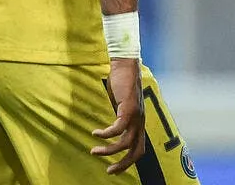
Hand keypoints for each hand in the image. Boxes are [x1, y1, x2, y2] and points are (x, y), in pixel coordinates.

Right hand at [91, 57, 145, 173]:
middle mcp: (140, 122)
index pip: (139, 149)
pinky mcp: (129, 109)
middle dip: (123, 164)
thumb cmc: (121, 82)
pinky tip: (96, 133)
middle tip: (108, 171)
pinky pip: (117, 129)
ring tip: (94, 151)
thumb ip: (118, 117)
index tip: (115, 168)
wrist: (126, 64)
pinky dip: (106, 134)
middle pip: (136, 151)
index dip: (129, 161)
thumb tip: (110, 129)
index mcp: (139, 122)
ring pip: (125, 143)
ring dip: (109, 150)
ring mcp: (136, 116)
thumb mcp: (120, 105)